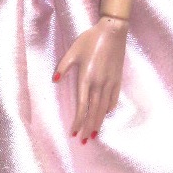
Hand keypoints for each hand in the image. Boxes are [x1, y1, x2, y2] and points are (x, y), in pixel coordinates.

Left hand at [53, 16, 127, 140]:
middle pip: (93, 111)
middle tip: (84, 141)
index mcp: (86, 79)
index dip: (78, 121)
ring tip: (95, 134)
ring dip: (99, 122)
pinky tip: (106, 114)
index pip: (82, 106)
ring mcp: (110, 82)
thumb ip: (62, 67)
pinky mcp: (118, 79)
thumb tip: (54, 80)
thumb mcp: (72, 52)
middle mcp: (99, 84)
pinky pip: (114, 98)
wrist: (113, 31)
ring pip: (104, 108)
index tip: (74, 132)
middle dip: (88, 127)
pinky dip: (109, 108)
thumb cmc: (90, 40)